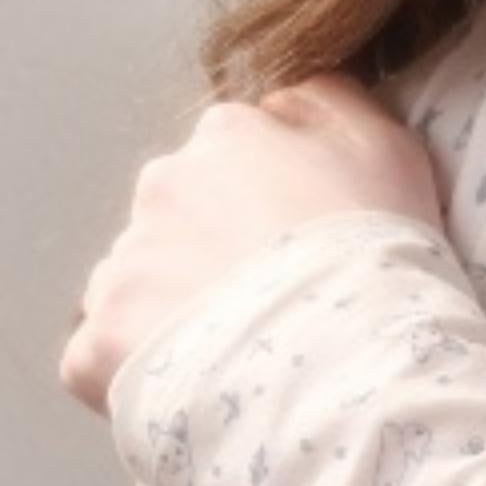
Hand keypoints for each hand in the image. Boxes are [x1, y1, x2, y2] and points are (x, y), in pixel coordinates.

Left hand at [58, 73, 444, 418]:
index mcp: (226, 137)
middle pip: (181, 216)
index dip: (272, 203)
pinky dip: (141, 369)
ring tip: (240, 352)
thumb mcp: (388, 145)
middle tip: (274, 300)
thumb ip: (330, 100)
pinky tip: (196, 385)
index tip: (304, 243)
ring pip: (142, 283)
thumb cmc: (376, 255)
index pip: (234, 156)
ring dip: (177, 309)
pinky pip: (107, 354)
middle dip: (214, 251)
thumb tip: (282, 104)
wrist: (343, 366)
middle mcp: (161, 187)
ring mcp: (123, 268)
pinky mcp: (97, 344)